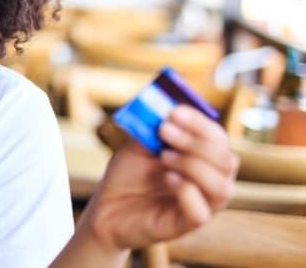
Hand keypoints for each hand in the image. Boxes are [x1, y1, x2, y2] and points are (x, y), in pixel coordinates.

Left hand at [82, 105, 238, 250]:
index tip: (175, 111)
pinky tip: (167, 178)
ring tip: (164, 156)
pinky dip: (187, 191)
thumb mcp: (137, 146)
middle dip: (196, 142)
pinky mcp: (185, 225)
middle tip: (165, 130)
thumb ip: (152, 128)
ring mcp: (200, 205)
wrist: (106, 208)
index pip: (218, 139)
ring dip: (194, 165)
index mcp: (202, 159)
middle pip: (228, 161)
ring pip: (222, 188)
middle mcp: (208, 183)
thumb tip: (164, 107)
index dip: (200, 123)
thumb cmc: (127, 176)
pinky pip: (201, 213)